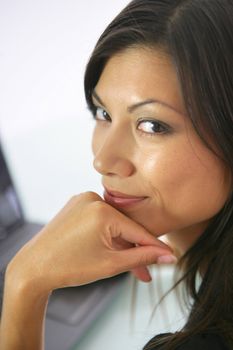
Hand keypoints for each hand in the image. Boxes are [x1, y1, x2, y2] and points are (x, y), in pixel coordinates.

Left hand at [8, 192, 174, 293]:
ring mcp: (82, 200)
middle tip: (145, 274)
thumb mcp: (111, 264)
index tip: (172, 257)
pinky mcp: (75, 205)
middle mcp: (92, 199)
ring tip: (129, 268)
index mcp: (102, 211)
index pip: (138, 231)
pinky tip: (113, 252)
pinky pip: (100, 221)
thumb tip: (168, 256)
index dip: (155, 247)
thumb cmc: (69, 267)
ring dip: (121, 245)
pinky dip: (108, 236)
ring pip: (113, 225)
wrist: (33, 268)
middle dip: (135, 252)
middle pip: (125, 228)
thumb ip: (142, 257)